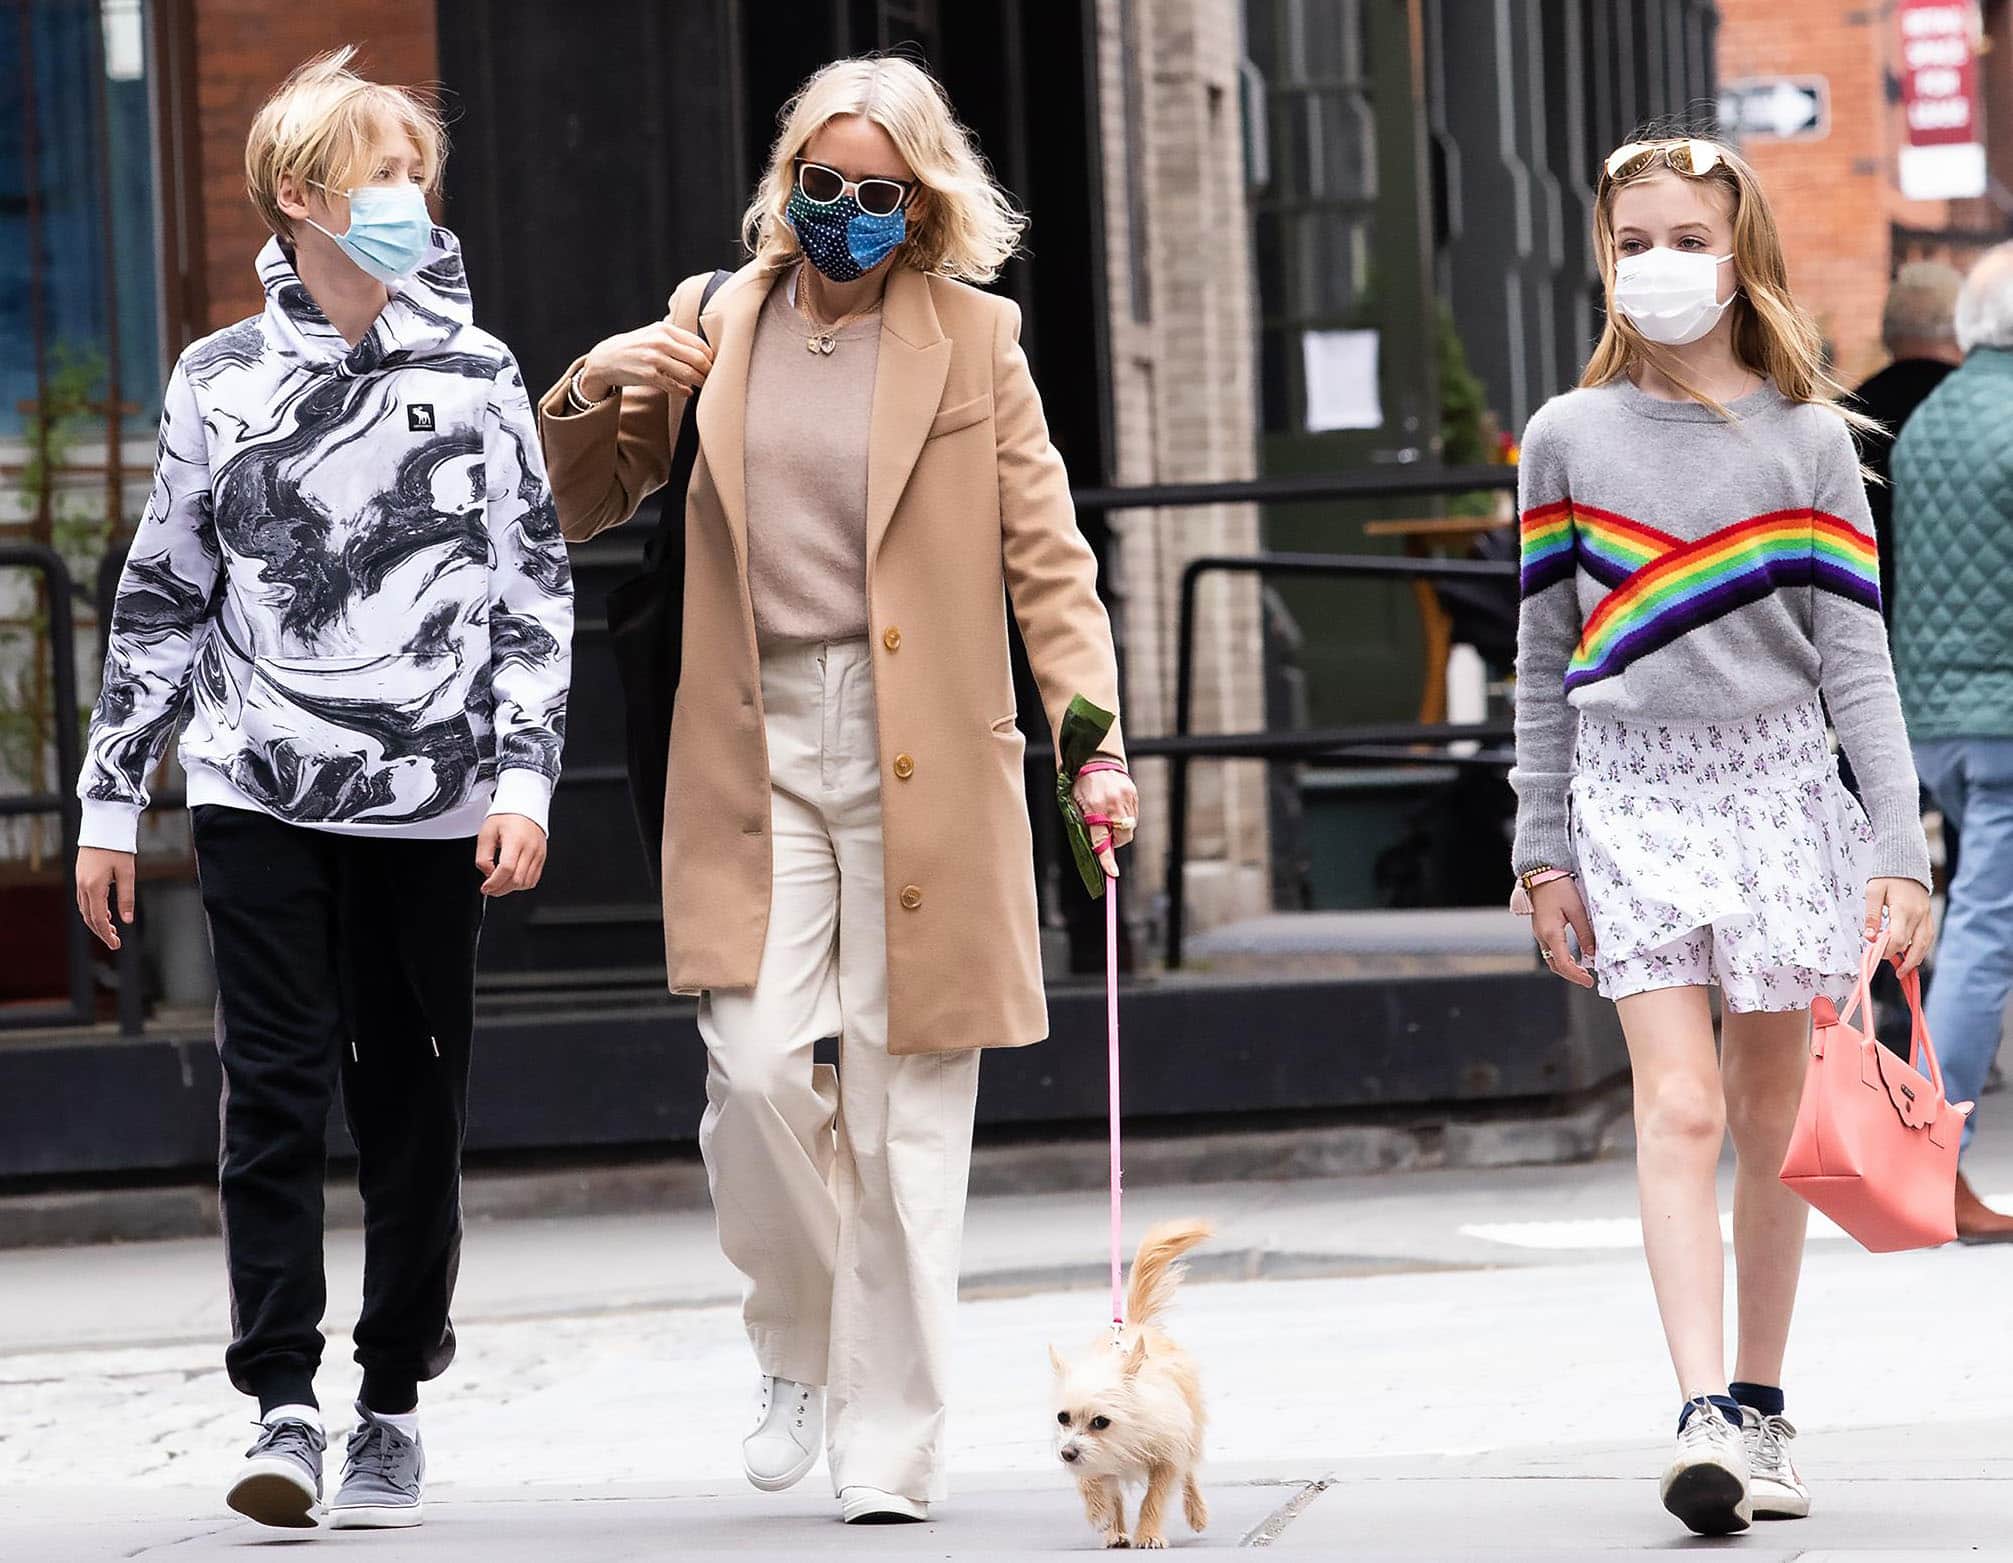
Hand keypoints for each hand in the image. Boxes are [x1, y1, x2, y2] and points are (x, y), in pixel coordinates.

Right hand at [76, 847, 135, 950]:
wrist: (103, 827)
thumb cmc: (117, 848)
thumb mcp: (127, 873)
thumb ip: (127, 898)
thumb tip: (127, 921)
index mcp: (94, 888)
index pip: (98, 919)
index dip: (107, 934)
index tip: (116, 945)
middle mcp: (83, 886)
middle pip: (89, 918)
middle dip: (101, 931)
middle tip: (115, 942)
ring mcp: (80, 881)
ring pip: (85, 910)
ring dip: (97, 922)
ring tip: (112, 929)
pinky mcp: (81, 876)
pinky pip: (84, 900)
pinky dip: (93, 910)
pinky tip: (106, 913)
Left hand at [476, 814, 547, 896]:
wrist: (525, 807)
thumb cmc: (506, 817)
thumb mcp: (486, 833)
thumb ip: (483, 856)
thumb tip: (488, 874)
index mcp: (515, 840)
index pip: (506, 869)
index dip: (494, 882)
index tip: (485, 887)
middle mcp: (530, 848)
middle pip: (517, 880)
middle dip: (500, 889)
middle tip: (490, 888)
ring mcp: (538, 854)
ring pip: (526, 883)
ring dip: (511, 888)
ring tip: (500, 883)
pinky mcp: (542, 858)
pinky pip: (533, 879)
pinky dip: (521, 884)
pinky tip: (511, 879)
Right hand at [578, 315, 713, 401]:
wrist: (606, 358)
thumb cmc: (635, 347)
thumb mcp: (653, 333)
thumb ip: (675, 338)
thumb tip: (703, 349)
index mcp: (665, 329)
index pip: (698, 343)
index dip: (710, 356)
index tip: (714, 365)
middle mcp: (660, 341)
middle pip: (697, 358)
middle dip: (708, 370)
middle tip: (712, 378)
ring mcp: (654, 358)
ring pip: (688, 373)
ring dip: (699, 382)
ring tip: (702, 385)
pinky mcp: (648, 375)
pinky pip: (674, 386)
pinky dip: (684, 391)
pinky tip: (688, 392)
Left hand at [1073, 765, 1138, 878]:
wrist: (1095, 758)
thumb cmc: (1081, 783)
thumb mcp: (1075, 803)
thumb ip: (1085, 824)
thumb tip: (1095, 846)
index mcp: (1095, 809)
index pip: (1102, 840)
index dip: (1107, 859)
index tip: (1113, 873)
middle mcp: (1113, 805)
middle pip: (1122, 837)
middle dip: (1115, 841)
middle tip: (1106, 834)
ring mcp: (1126, 799)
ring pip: (1129, 828)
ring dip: (1120, 828)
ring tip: (1108, 814)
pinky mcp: (1133, 794)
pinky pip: (1133, 816)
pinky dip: (1126, 818)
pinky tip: (1115, 807)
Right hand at [1530, 876, 1596, 987]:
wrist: (1541, 872)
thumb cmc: (1558, 887)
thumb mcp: (1577, 910)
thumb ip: (1585, 933)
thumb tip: (1593, 953)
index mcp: (1551, 933)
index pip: (1563, 963)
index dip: (1577, 975)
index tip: (1589, 981)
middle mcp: (1541, 935)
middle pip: (1554, 964)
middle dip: (1571, 974)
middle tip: (1587, 978)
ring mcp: (1539, 932)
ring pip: (1551, 957)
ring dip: (1566, 966)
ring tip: (1583, 968)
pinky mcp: (1540, 927)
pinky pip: (1550, 948)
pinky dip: (1561, 956)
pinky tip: (1574, 954)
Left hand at [1865, 876, 1934, 974]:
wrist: (1905, 865)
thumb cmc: (1887, 878)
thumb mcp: (1873, 892)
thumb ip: (1872, 915)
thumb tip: (1870, 937)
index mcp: (1903, 910)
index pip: (1899, 938)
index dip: (1889, 950)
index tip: (1878, 954)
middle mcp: (1918, 915)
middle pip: (1915, 945)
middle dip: (1906, 961)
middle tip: (1897, 973)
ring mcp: (1926, 916)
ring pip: (1926, 943)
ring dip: (1916, 958)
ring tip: (1905, 970)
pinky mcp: (1928, 916)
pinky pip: (1929, 937)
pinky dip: (1922, 949)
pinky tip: (1913, 956)